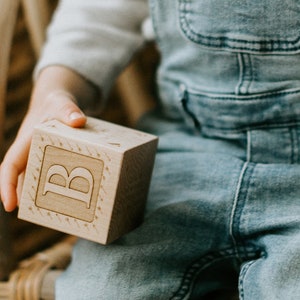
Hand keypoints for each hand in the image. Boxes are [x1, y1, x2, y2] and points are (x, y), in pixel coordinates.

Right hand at [0, 66, 97, 211]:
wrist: (59, 104)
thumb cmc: (56, 105)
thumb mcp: (62, 104)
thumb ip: (68, 110)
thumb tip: (78, 121)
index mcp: (26, 143)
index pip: (10, 167)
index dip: (7, 187)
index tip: (10, 206)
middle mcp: (31, 155)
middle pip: (25, 181)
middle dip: (29, 200)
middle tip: (43, 217)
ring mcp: (43, 159)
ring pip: (39, 181)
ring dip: (45, 197)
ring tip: (60, 214)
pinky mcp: (56, 161)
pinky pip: (53, 176)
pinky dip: (59, 187)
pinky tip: (74, 197)